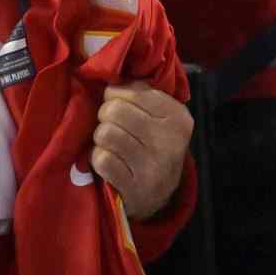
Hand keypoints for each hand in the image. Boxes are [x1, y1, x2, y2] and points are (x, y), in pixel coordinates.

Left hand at [92, 82, 191, 221]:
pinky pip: (101, 160)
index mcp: (177, 116)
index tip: (118, 105)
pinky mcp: (135, 189)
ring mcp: (153, 167)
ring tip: (110, 144)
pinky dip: (98, 159)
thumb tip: (110, 78)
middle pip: (114, 110)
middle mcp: (169, 141)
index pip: (131, 90)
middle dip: (105, 116)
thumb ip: (141, 92)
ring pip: (105, 133)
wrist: (159, 196)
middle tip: (111, 125)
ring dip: (101, 139)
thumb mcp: (160, 116)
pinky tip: (109, 162)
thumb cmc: (153, 145)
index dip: (115, 95)